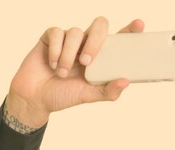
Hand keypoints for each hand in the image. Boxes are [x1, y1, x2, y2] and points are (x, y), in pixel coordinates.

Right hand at [7, 17, 144, 127]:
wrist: (35, 98)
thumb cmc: (63, 95)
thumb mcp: (88, 96)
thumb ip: (108, 91)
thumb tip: (126, 81)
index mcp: (100, 57)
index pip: (118, 39)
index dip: (130, 30)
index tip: (139, 25)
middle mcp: (86, 44)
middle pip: (99, 25)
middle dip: (95, 41)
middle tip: (86, 62)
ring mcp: (69, 40)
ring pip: (74, 32)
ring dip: (68, 55)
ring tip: (62, 73)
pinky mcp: (51, 37)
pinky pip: (57, 33)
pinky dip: (55, 51)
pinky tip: (52, 65)